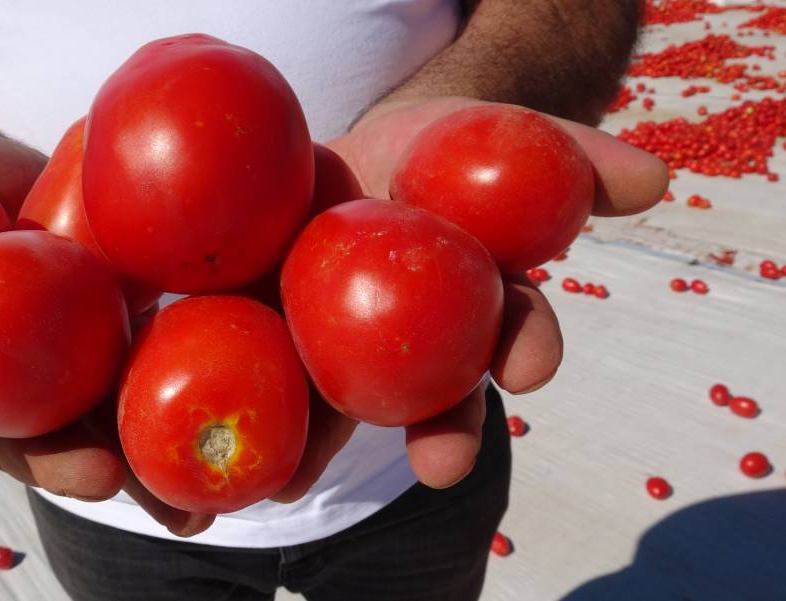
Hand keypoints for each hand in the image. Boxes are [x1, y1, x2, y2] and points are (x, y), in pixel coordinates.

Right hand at [0, 133, 214, 535]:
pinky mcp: (136, 348)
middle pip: (28, 437)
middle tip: (93, 477)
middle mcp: (6, 386)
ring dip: (146, 469)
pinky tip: (249, 451)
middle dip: (58, 460)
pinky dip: (200, 415)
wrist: (12, 178)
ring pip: (105, 431)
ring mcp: (74, 374)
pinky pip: (167, 385)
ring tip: (189, 503)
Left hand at [273, 97, 668, 495]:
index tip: (529, 369)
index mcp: (483, 298)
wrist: (358, 150)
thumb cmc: (437, 146)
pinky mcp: (290, 342)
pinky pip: (280, 382)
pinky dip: (269, 421)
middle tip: (444, 465)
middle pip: (441, 394)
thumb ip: (568, 153)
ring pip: (350, 405)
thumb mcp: (495, 130)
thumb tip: (653, 181)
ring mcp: (354, 349)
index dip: (527, 347)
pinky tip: (251, 461)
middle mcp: (427, 342)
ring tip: (302, 484)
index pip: (515, 327)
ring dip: (330, 448)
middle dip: (448, 430)